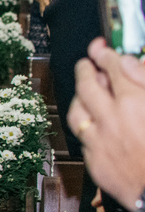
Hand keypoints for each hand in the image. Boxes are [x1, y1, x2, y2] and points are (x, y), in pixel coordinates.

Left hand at [69, 37, 144, 209]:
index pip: (112, 67)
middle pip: (87, 85)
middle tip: (87, 63)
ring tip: (85, 91)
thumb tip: (130, 64)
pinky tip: (92, 124)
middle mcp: (111, 120)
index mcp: (134, 103)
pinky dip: (86, 126)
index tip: (102, 48)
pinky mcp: (95, 163)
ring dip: (79, 97)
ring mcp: (99, 142)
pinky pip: (82, 138)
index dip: (105, 54)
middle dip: (86, 69)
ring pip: (76, 111)